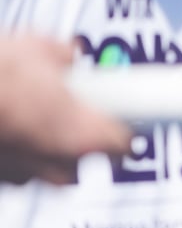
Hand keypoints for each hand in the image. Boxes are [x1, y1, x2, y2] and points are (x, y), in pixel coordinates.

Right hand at [0, 36, 130, 184]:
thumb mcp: (39, 48)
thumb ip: (64, 56)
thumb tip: (68, 54)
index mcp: (83, 134)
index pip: (123, 144)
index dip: (122, 129)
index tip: (122, 119)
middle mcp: (59, 164)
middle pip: (84, 160)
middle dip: (78, 138)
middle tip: (68, 111)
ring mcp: (25, 177)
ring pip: (47, 168)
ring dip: (44, 147)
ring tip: (29, 115)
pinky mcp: (0, 179)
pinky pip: (16, 168)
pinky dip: (14, 150)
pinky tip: (6, 126)